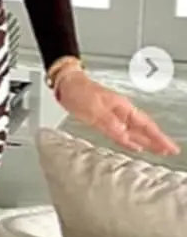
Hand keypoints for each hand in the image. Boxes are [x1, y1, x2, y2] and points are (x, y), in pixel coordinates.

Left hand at [55, 69, 179, 156]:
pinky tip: (134, 145)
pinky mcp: (103, 121)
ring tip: (158, 151)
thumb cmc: (79, 91)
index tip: (169, 147)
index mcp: (122, 107)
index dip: (158, 137)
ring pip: (134, 132)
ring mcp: (113, 116)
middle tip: (169, 151)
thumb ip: (110, 123)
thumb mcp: (95, 109)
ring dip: (146, 142)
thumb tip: (124, 136)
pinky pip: (121, 133)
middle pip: (143, 129)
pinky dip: (129, 140)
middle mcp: (120, 112)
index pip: (145, 125)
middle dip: (157, 140)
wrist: (66, 85)